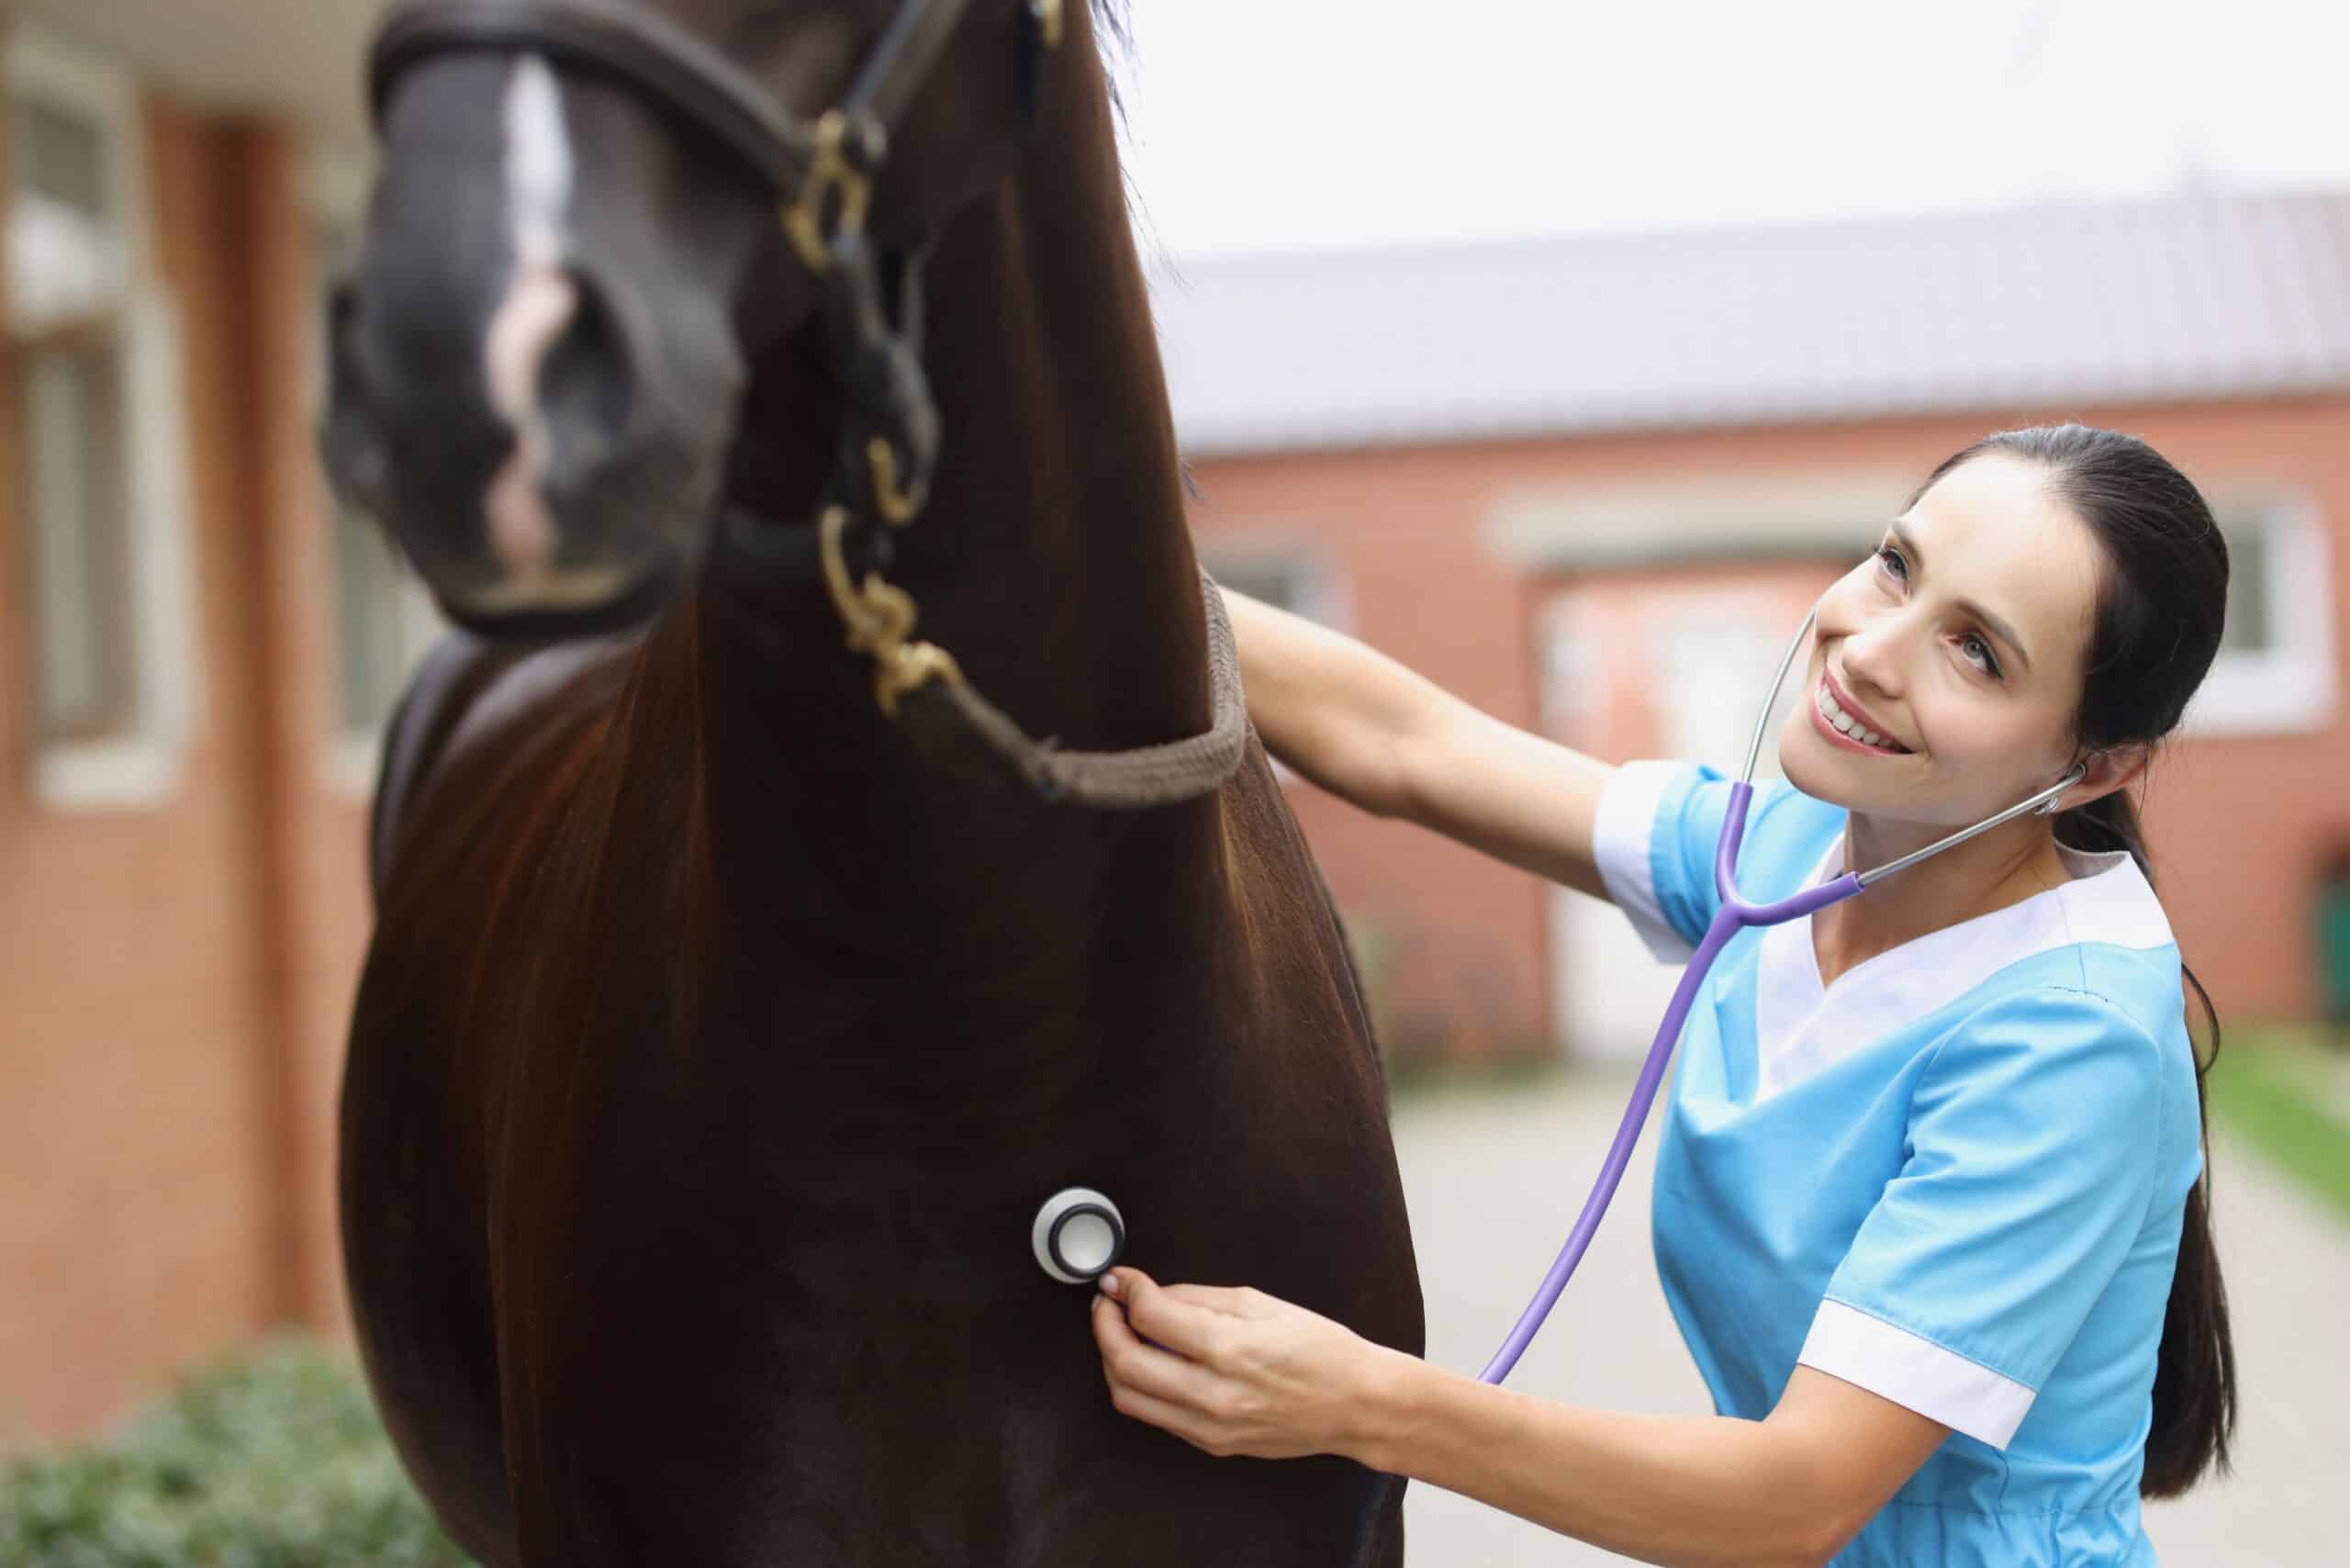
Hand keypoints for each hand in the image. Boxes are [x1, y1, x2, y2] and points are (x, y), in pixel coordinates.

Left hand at [1088, 1267, 1397, 1462]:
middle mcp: (1214, 1394)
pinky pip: (1156, 1417)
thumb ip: (1197, 1298)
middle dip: (1104, 1327)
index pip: (1149, 1317)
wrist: (1357, 1405)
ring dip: (1113, 1360)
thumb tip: (1149, 1294)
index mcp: (1230, 1349)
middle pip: (1124, 1364)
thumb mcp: (1260, 1303)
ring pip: (1129, 1398)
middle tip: (1107, 1305)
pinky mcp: (1212, 1445)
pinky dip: (1142, 1386)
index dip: (1123, 1292)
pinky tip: (1152, 1361)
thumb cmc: (1320, 1349)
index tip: (1117, 1280)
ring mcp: (1211, 1427)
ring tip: (1122, 1332)